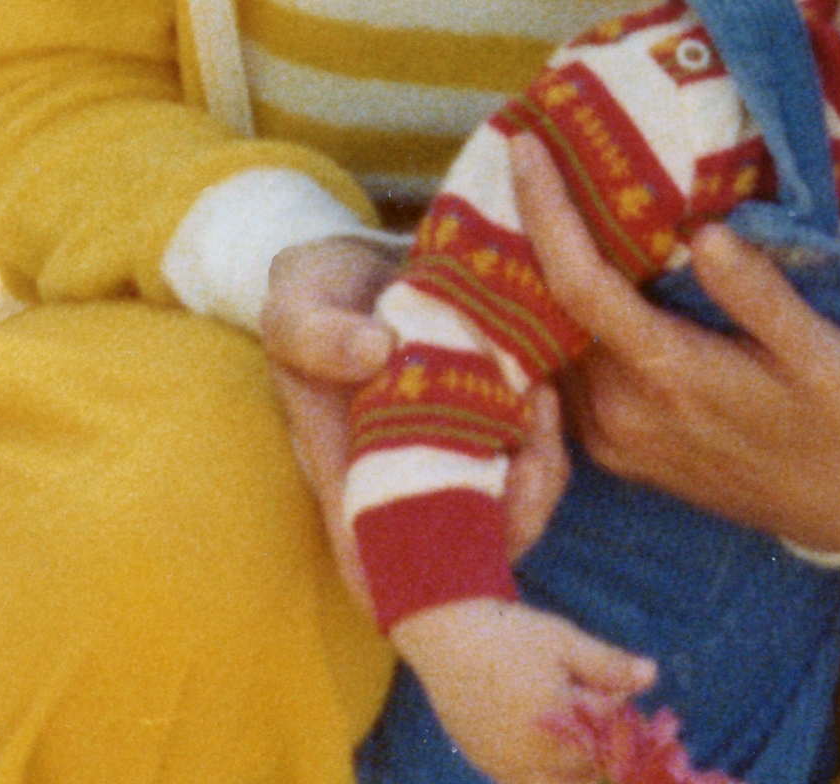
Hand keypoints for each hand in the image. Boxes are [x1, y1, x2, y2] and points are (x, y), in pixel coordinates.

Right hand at [263, 237, 571, 612]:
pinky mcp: (489, 431)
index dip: (425, 577)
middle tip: (531, 452)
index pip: (378, 562)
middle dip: (514, 517)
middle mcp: (404, 482)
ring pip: (510, 511)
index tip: (468, 522)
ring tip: (540, 401)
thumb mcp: (294, 307)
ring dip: (540, 471)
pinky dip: (546, 438)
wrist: (354, 262)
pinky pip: (531, 461)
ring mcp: (450, 461)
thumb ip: (316, 335)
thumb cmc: (315, 296)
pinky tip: (542, 388)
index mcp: (350, 474)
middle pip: (465, 549)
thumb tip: (373, 353)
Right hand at [391, 599, 654, 783]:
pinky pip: (526, 781)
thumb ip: (608, 665)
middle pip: (590, 768)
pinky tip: (543, 744)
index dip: (621, 707)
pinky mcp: (486, 764)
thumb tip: (653, 675)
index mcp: (561, 723)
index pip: (611, 728)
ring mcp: (508, 765)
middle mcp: (535, 756)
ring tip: (574, 736)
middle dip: (603, 744)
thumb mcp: (562, 640)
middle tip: (595, 710)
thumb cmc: (506, 631)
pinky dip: (542, 772)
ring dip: (575, 768)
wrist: (441, 632)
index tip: (615, 689)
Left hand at [508, 133, 839, 551]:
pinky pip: (561, 371)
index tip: (526, 147)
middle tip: (525, 152)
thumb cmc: (839, 423)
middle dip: (527, 228)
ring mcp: (609, 435)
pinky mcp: (612, 449)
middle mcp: (618, 410)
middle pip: (546, 307)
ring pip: (545, 340)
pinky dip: (551, 317)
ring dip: (533, 273)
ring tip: (533, 194)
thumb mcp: (821, 354)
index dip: (545, 212)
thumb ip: (759, 295)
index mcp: (667, 376)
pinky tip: (555, 269)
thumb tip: (704, 234)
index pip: (579, 284)